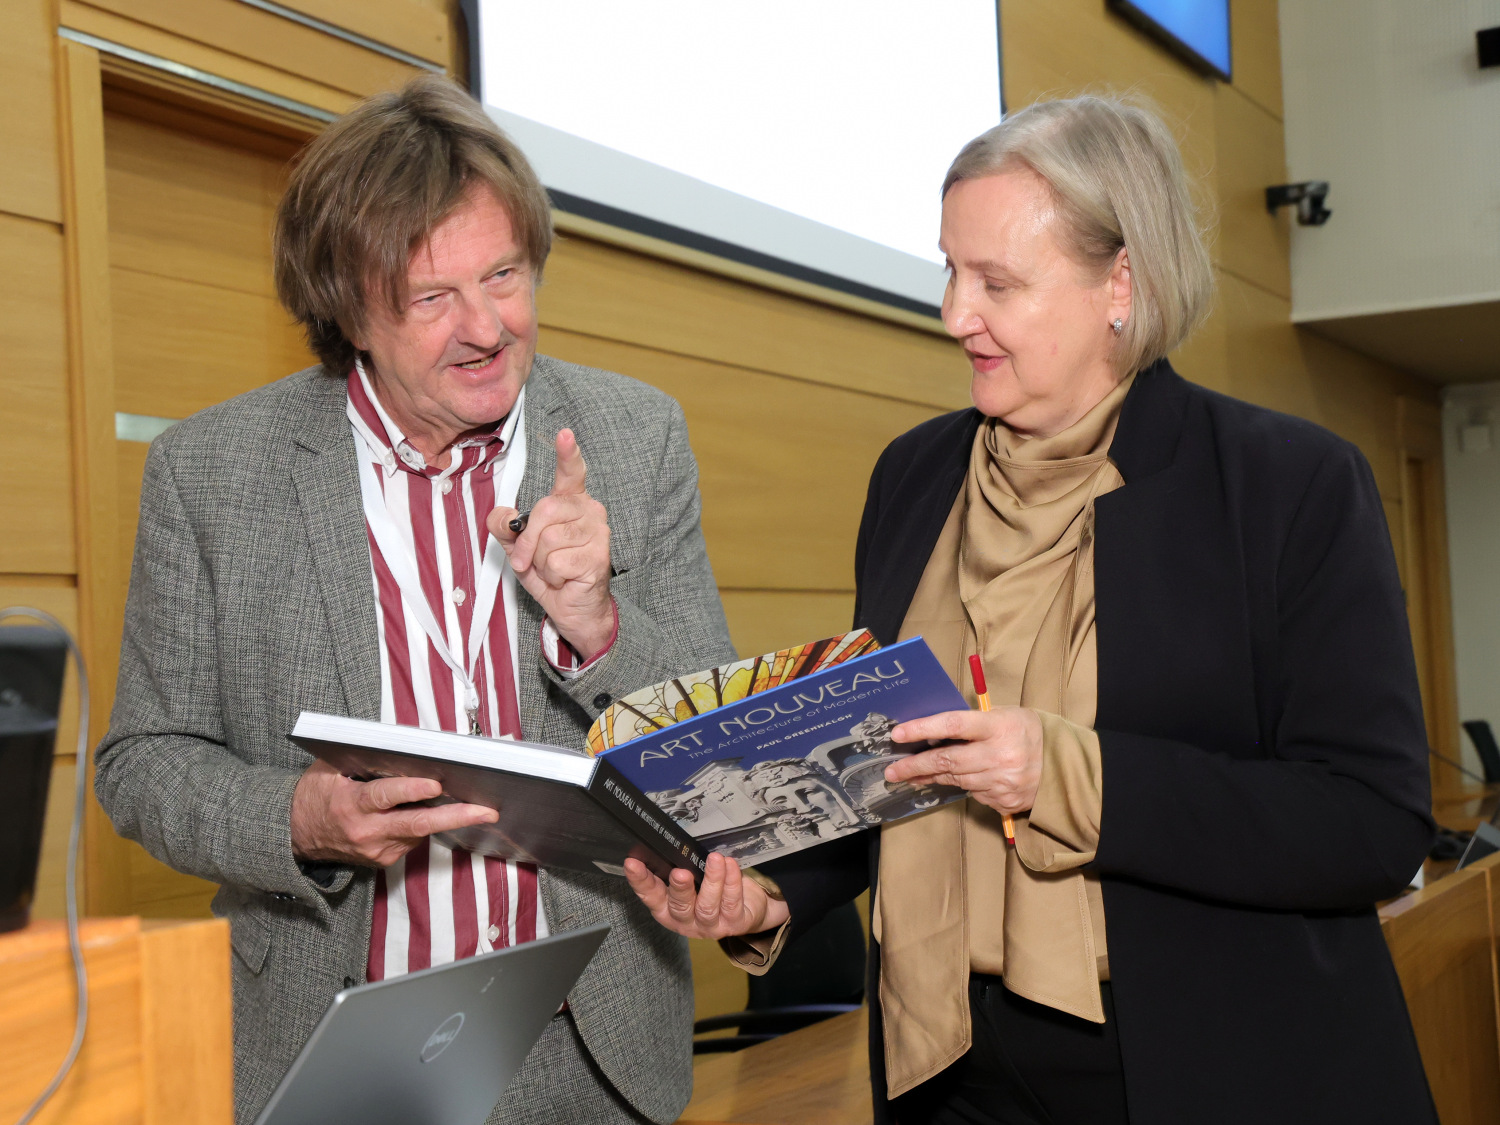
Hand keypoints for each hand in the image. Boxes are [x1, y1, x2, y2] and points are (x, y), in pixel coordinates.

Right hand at [290, 759, 497, 866]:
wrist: (296, 835)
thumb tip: (407, 750)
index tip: (436, 785)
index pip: (385, 797)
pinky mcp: (384, 861)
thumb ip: (365, 761)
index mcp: (350, 805)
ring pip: (420, 830)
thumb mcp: (331, 769)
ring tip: (472, 800)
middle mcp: (366, 832)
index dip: (412, 791)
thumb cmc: (316, 794)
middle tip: (487, 811)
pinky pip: (413, 838)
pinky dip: (425, 822)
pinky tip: (433, 809)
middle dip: (456, 816)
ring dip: (445, 815)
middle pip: (417, 824)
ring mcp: (377, 850)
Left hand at [488, 428, 613, 659]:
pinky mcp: (598, 556)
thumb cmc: (551, 573)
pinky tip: (564, 579)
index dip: (568, 453)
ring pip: (548, 540)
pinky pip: (555, 561)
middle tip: (528, 561)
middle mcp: (589, 511)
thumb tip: (498, 517)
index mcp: (570, 503)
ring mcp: (597, 533)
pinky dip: (551, 576)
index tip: (565, 434)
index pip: (571, 473)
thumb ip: (505, 529)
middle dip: (527, 541)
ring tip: (553, 570)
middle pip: (545, 511)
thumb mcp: (519, 549)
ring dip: (539, 562)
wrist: (574, 608)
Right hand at [623, 852, 790, 940]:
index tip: (631, 863)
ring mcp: (709, 926)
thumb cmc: (711, 889)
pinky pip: (731, 903)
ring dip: (711, 881)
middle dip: (679, 889)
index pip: (650, 895)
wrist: (747, 909)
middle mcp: (685, 920)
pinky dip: (731, 882)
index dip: (640, 881)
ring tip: (715, 859)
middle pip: (679, 907)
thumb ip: (679, 866)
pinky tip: (730, 865)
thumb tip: (670, 843)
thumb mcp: (693, 878)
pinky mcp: (733, 924)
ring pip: (707, 907)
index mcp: (668, 908)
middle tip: (680, 872)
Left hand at [884, 706, 1043, 815]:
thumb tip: (932, 731)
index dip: (922, 729)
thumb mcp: (1004, 715)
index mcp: (999, 726)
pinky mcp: (1005, 802)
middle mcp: (1000, 755)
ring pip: (956, 780)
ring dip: (931, 778)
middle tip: (891, 771)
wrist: (1063, 765)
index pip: (953, 725)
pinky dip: (962, 785)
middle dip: (915, 766)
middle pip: (947, 761)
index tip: (898, 734)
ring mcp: (1003, 782)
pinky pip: (973, 793)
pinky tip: (953, 780)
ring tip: (911, 776)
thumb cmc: (1027, 732)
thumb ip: (972, 722)